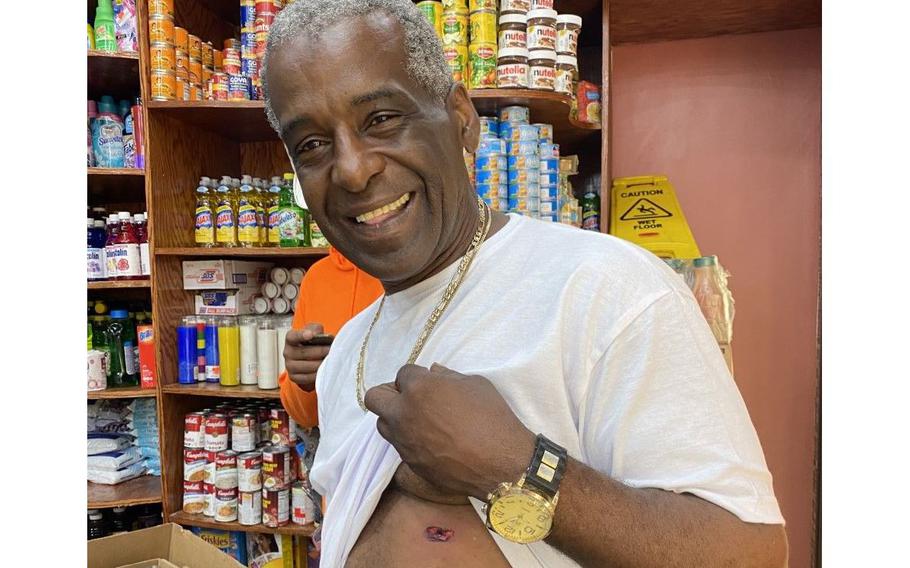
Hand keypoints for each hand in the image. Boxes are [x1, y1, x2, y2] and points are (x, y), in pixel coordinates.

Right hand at [283, 323, 330, 390]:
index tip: (311, 335)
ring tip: (331, 360)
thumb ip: (316, 329)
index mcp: (290, 338)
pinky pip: (308, 377)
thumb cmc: (311, 342)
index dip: (302, 335)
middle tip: (331, 350)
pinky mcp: (294, 377)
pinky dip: (318, 374)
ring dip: (321, 363)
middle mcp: (287, 352)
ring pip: (308, 366)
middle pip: (305, 352)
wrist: (308, 356)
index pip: (294, 336)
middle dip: (320, 351)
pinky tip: (326, 369)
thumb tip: (317, 334)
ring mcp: (289, 366)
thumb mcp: (314, 331)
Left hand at [364, 363, 535, 499]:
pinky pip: (399, 445)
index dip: (417, 376)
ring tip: (419, 420)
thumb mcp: (475, 385)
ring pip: (382, 423)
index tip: (430, 382)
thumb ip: (448, 376)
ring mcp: (404, 440)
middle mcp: (403, 414)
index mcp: (419, 388)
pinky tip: (431, 440)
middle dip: (390, 393)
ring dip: (396, 417)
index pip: (403, 373)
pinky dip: (408, 438)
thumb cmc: (492, 418)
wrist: (501, 464)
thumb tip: (433, 372)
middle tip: (411, 397)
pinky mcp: (410, 462)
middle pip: (375, 397)